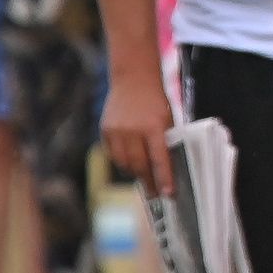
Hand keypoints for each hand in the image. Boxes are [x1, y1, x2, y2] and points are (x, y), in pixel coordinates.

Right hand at [102, 65, 175, 197]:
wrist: (133, 79)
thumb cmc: (155, 101)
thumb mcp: (167, 119)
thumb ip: (165, 142)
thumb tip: (165, 170)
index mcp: (154, 126)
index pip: (159, 159)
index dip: (164, 178)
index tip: (167, 193)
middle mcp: (133, 129)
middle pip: (140, 165)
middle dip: (149, 181)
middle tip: (156, 192)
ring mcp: (116, 131)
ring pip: (124, 163)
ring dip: (135, 172)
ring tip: (144, 176)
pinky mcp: (105, 130)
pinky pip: (113, 155)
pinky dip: (122, 161)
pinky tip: (130, 161)